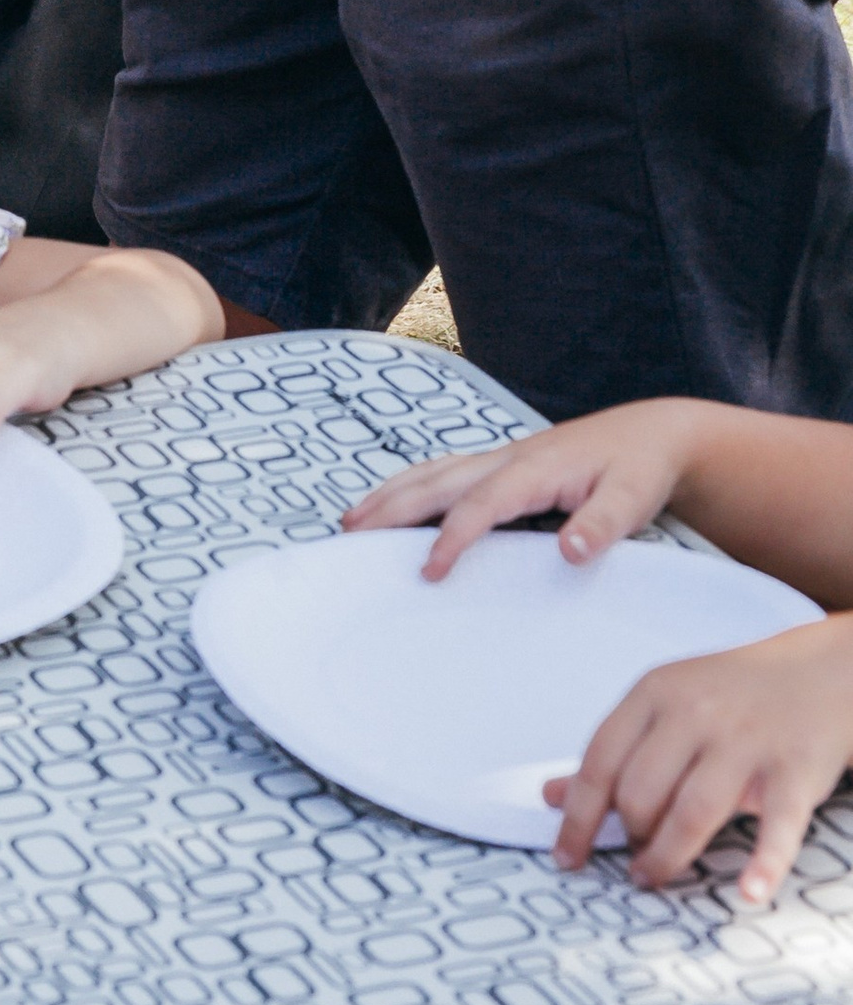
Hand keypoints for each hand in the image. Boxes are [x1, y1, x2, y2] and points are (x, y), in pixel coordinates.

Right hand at [344, 401, 704, 581]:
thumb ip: (602, 525)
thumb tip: (569, 551)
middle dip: (393, 507)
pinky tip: (397, 502)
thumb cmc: (640, 468)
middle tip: (351, 536)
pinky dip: (413, 486)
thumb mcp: (633, 497)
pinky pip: (447, 473)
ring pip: (434, 473)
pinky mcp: (506, 464)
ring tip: (353, 520)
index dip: (452, 536)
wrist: (652, 434)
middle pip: (438, 481)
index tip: (428, 570)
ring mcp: (503, 458)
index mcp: (535, 469)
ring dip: (392, 494)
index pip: (481, 505)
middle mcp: (509, 458)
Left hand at [545, 616, 852, 903]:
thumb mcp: (664, 705)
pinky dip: (763, 863)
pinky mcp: (794, 771)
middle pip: (641, 790)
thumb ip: (613, 751)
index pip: (600, 760)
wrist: (816, 673)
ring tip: (653, 877)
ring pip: (693, 811)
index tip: (565, 857)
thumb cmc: (729, 695)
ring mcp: (746, 741)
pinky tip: (748, 892)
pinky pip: (777, 824)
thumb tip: (552, 796)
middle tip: (632, 863)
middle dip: (629, 836)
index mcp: (656, 692)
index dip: (578, 816)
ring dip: (667, 856)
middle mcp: (696, 713)